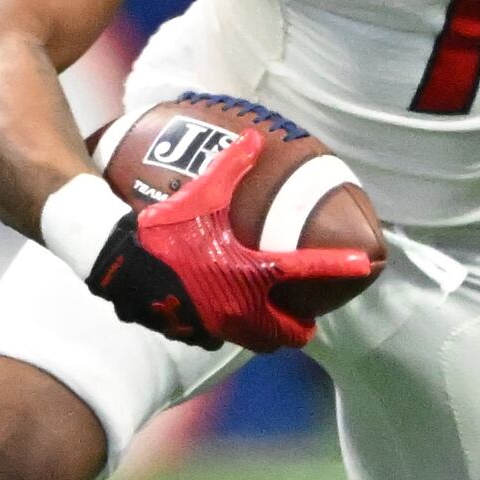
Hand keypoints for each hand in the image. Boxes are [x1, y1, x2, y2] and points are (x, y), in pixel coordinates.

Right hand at [82, 134, 375, 354]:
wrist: (118, 261)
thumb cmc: (163, 227)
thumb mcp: (202, 193)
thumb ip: (234, 167)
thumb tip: (255, 137)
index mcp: (252, 272)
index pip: (308, 273)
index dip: (338, 268)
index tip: (361, 266)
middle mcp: (241, 308)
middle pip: (290, 334)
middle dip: (298, 325)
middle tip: (299, 310)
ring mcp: (217, 327)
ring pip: (256, 341)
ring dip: (264, 331)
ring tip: (263, 313)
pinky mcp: (191, 335)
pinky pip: (219, 339)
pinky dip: (226, 329)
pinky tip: (216, 309)